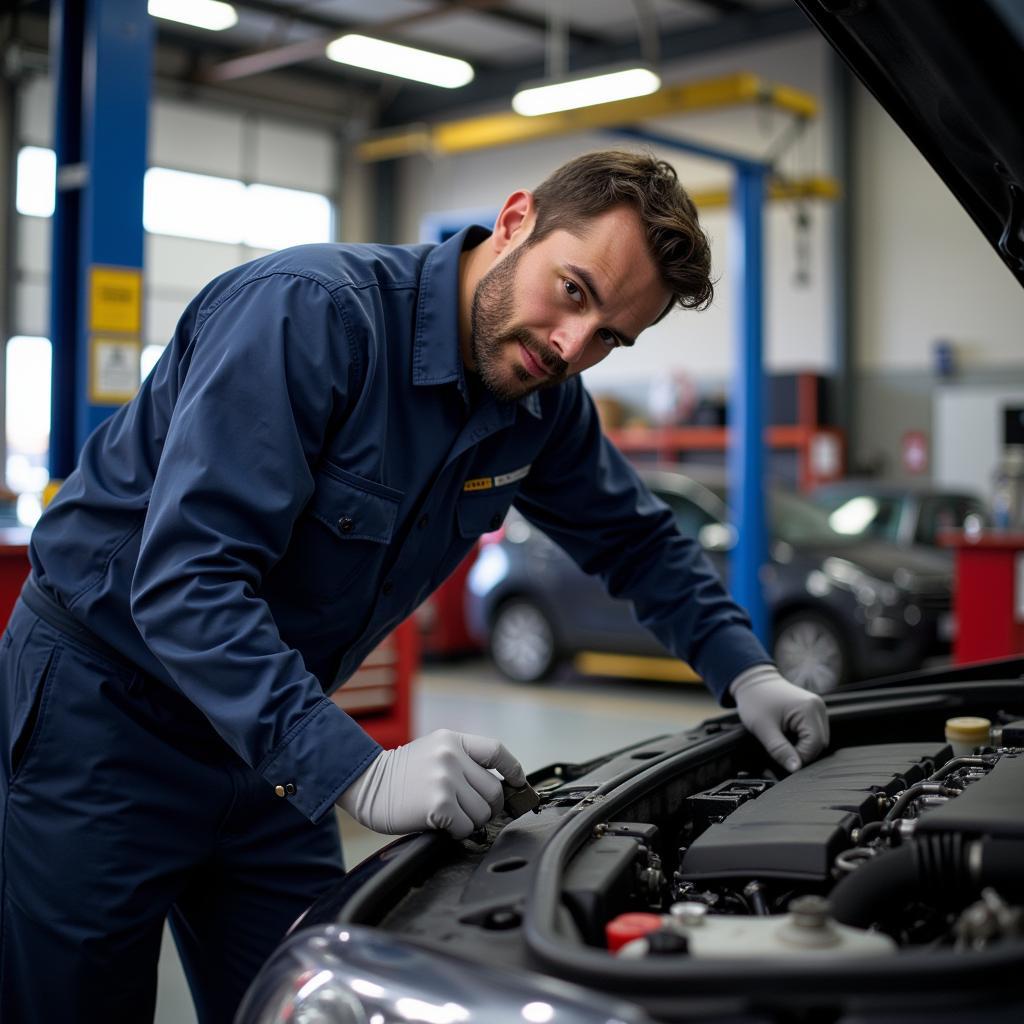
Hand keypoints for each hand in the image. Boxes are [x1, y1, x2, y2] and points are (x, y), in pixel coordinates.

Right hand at [337, 729, 526, 838]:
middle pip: (494, 790)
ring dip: (472, 822)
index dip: (513, 770)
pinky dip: (458, 832)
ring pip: (482, 812)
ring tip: (452, 817)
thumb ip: (463, 761)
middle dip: (488, 807)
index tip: (518, 784)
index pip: (497, 751)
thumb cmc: (400, 775)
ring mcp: (446, 779)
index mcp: (453, 740)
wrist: (366, 784)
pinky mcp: (439, 804)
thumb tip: (499, 786)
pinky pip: (466, 827)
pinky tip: (442, 825)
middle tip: (471, 812)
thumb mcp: (433, 751)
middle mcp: (452, 756)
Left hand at [729, 664, 828, 772]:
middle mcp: (818, 707)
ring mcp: (817, 707)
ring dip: (802, 745)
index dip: (799, 757)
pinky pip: (814, 731)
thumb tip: (795, 769)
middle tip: (780, 749)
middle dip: (801, 752)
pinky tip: (787, 734)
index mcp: (808, 709)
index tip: (782, 756)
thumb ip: (780, 750)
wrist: (751, 680)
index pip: (815, 745)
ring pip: (818, 739)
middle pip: (819, 743)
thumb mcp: (763, 729)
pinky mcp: (813, 710)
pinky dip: (802, 738)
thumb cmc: (755, 700)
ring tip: (782, 738)